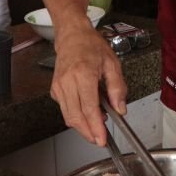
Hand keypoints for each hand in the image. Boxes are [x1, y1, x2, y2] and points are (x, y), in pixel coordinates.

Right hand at [50, 25, 126, 146]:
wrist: (72, 36)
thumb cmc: (91, 46)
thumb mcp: (112, 63)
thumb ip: (117, 88)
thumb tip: (120, 108)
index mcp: (83, 74)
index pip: (88, 108)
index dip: (95, 127)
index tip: (101, 139)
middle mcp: (67, 82)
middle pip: (75, 117)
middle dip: (88, 132)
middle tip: (100, 139)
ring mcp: (58, 86)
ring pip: (68, 117)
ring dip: (82, 126)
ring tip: (97, 125)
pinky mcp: (55, 90)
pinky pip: (65, 109)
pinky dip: (76, 116)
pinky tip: (87, 112)